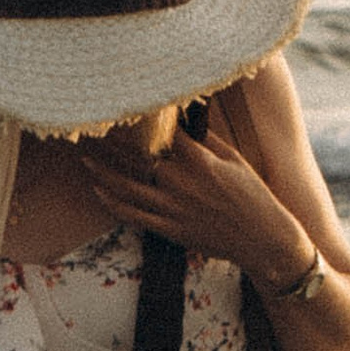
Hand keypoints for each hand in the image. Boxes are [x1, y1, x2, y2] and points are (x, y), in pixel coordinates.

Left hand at [82, 125, 311, 286]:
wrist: (263, 240)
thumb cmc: (254, 198)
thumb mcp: (236, 161)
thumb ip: (209, 140)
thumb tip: (188, 122)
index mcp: (200, 162)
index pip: (163, 134)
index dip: (142, 121)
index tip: (126, 110)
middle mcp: (182, 183)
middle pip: (138, 157)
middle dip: (114, 143)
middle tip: (94, 130)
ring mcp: (174, 208)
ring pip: (128, 187)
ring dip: (103, 172)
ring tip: (86, 159)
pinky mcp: (171, 229)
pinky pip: (134, 215)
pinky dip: (114, 204)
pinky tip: (99, 192)